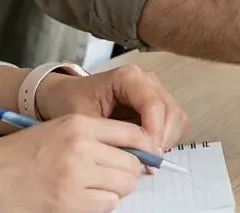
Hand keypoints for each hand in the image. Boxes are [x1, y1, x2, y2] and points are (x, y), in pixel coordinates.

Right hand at [0, 114, 150, 212]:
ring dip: (117, 188)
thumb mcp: (60, 130)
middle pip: (133, 162)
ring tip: (98, 186)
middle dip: (130, 171)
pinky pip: (108, 203)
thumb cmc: (24, 155)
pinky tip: (87, 198)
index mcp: (79, 124)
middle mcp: (81, 147)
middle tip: (117, 175)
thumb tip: (137, 149)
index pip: (133, 133)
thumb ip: (97, 135)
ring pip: (124, 184)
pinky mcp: (69, 201)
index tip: (147, 156)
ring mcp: (75, 175)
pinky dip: (104, 203)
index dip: (145, 147)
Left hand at [36, 64, 187, 151]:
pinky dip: (165, 138)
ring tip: (146, 158)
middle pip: (170, 110)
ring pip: (176, 116)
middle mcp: (147, 80)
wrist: (64, 95)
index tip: (147, 156)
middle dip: (162, 138)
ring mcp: (154, 91)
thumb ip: (111, 138)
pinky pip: (173, 121)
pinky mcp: (157, 103)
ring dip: (166, 139)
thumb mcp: (83, 122)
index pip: (153, 104)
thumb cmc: (70, 104)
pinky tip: (147, 150)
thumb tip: (138, 160)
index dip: (154, 132)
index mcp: (128, 77)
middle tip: (147, 162)